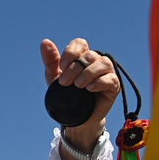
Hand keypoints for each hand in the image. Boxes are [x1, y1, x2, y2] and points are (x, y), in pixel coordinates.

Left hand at [41, 37, 118, 159]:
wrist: (74, 118)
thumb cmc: (65, 95)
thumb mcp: (54, 78)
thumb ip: (50, 60)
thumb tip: (45, 41)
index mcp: (82, 56)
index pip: (80, 44)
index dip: (71, 53)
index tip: (61, 67)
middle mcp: (96, 62)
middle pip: (90, 55)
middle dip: (75, 68)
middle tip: (65, 82)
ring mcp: (107, 73)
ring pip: (103, 63)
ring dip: (89, 73)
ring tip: (78, 85)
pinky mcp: (114, 86)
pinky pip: (111, 79)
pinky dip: (100, 82)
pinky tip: (89, 89)